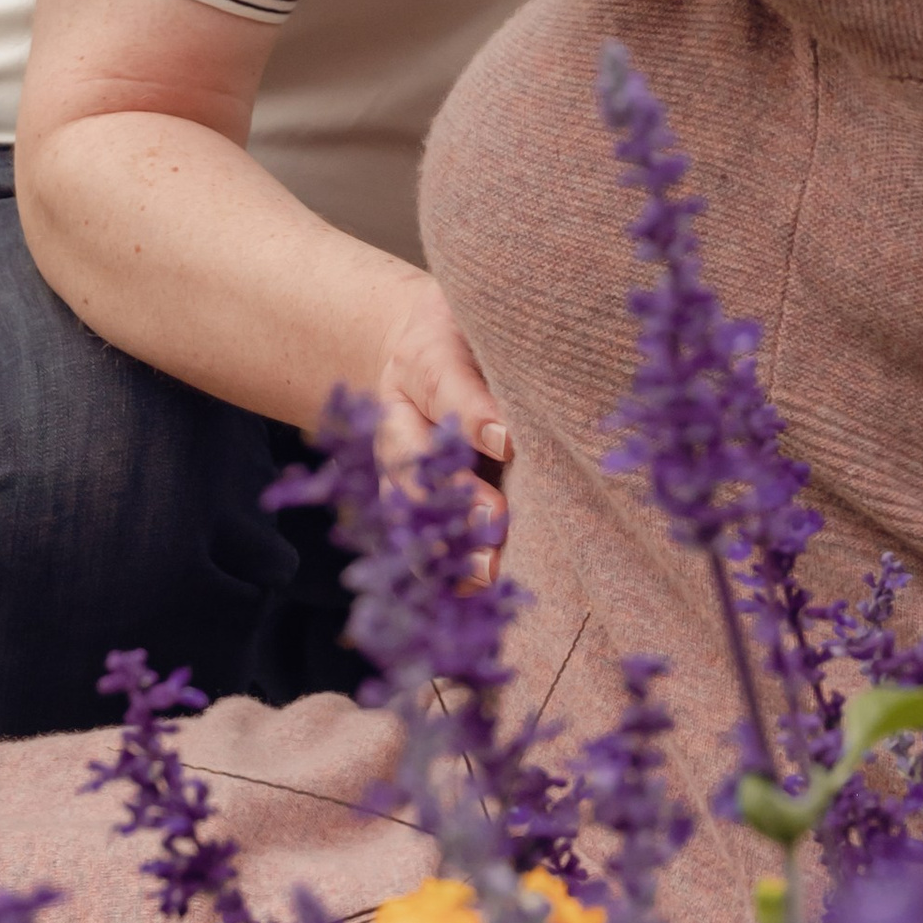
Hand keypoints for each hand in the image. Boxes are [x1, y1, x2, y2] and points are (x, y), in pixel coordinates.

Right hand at [375, 268, 510, 579]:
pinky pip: (414, 537)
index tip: (508, 443)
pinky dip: (438, 569)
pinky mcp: (404, 498)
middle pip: (417, 461)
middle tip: (495, 524)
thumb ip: (500, 362)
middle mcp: (400, 420)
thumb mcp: (480, 326)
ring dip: (443, 543)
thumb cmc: (467, 335)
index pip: (445, 388)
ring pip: (407, 508)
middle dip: (455, 497)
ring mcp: (397, 464)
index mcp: (420, 365)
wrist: (416, 347)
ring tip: (484, 574)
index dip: (472, 417)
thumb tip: (526, 417)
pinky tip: (468, 596)